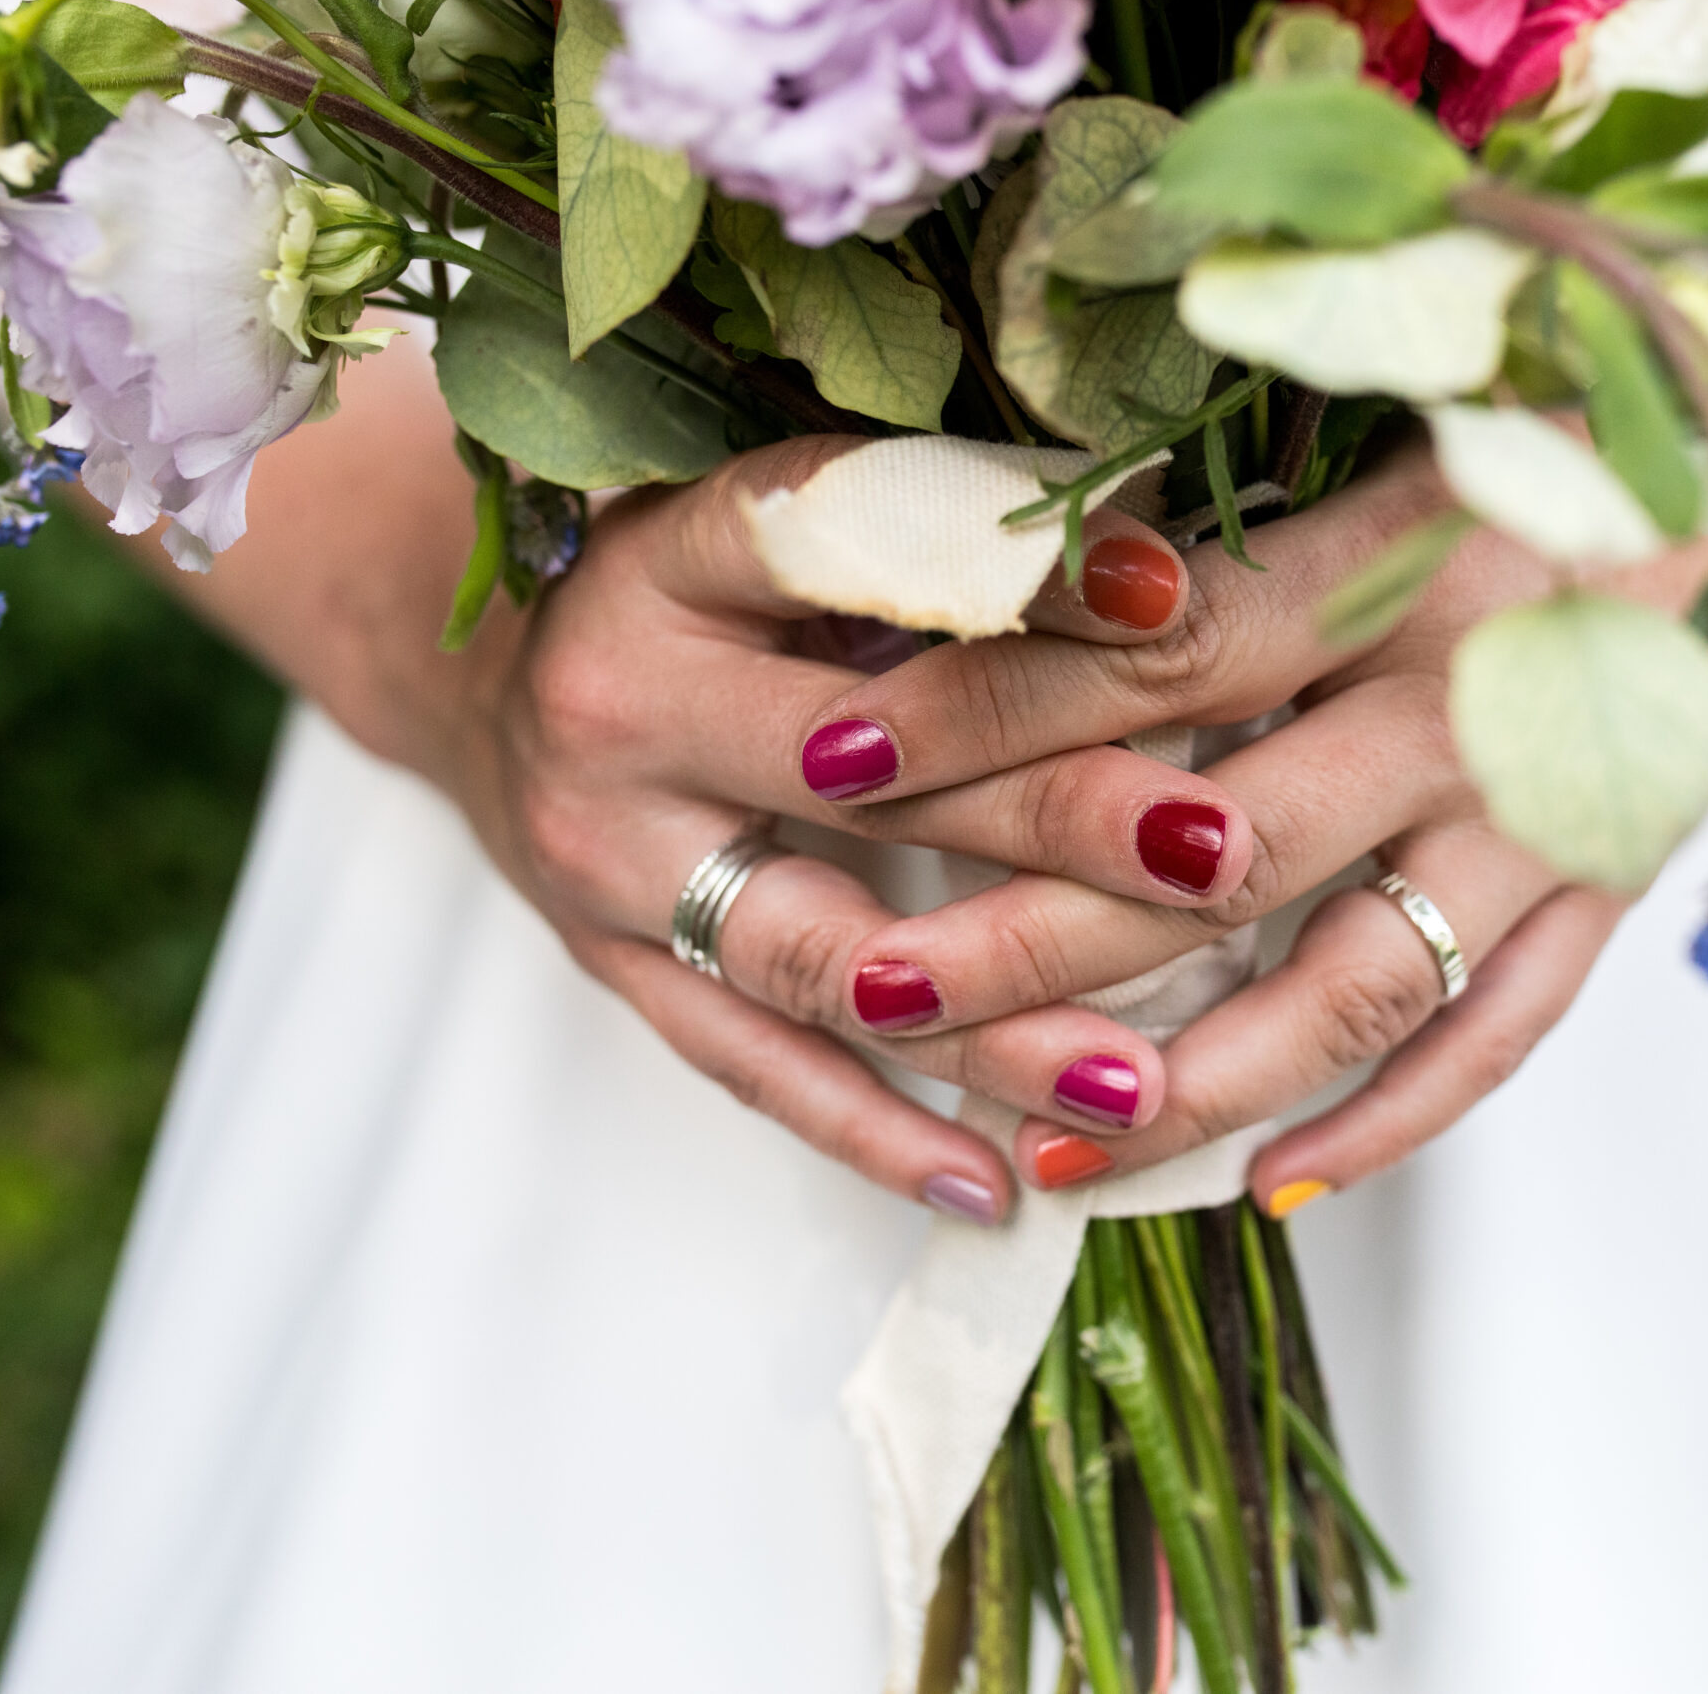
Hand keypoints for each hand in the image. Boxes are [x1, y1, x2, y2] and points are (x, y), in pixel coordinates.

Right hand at [148, 360, 1266, 1223]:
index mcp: (674, 554)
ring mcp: (607, 858)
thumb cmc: (693, 589)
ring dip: (986, 1029)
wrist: (489, 683)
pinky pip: (754, 1071)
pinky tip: (995, 1187)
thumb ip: (930, 534)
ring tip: (1138, 1080)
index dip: (1014, 575)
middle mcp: (624, 705)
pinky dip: (875, 1135)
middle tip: (1218, 853)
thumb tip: (1174, 554)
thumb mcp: (780, 522)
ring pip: (817, 959)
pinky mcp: (613, 971)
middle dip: (1056, 816)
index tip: (1177, 595)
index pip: (850, 546)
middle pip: (862, 772)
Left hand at [792, 439, 1675, 1197]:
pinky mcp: (1606, 892)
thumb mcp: (1368, 421)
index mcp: (1394, 566)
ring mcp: (1545, 824)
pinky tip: (1268, 1186)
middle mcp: (1463, 711)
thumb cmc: (1533, 420)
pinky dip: (1386, 1123)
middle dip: (1029, 940)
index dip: (981, 710)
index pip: (1151, 659)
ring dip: (1190, 1086)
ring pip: (1347, 993)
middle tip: (877, 996)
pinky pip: (1493, 1040)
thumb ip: (1202, 518)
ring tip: (1046, 1152)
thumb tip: (987, 576)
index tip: (832, 751)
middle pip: (1213, 860)